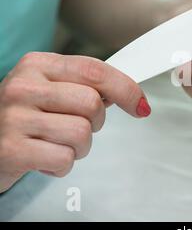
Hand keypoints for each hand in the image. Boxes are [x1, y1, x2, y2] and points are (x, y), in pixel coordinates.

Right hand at [0, 52, 149, 192]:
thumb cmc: (24, 115)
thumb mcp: (50, 89)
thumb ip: (85, 85)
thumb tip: (128, 94)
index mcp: (38, 65)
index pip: (95, 70)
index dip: (126, 89)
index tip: (140, 105)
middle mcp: (24, 87)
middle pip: (92, 104)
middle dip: (95, 122)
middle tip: (75, 126)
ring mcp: (15, 118)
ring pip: (82, 133)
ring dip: (79, 147)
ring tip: (56, 143)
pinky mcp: (12, 150)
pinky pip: (64, 159)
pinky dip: (61, 165)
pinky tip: (44, 157)